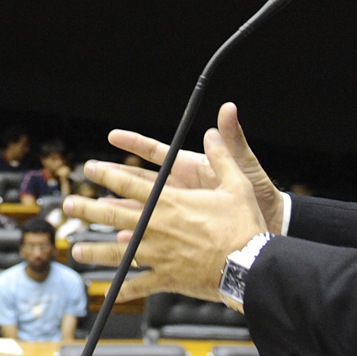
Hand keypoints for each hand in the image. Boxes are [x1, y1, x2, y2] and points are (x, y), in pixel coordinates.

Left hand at [64, 102, 270, 302]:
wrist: (248, 266)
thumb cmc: (244, 225)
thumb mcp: (237, 184)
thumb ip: (222, 157)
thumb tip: (214, 132)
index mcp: (169, 202)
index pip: (130, 184)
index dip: (107, 174)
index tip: (90, 168)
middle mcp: (156, 227)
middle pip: (113, 215)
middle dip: (87, 210)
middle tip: (67, 205)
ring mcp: (158, 254)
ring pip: (118, 252)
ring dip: (94, 252)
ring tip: (75, 251)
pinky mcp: (166, 278)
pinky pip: (139, 285)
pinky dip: (124, 290)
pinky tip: (109, 293)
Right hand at [105, 105, 283, 232]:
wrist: (266, 236)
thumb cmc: (260, 199)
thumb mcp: (245, 171)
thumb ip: (232, 143)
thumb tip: (228, 110)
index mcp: (190, 171)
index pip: (158, 154)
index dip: (135, 144)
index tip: (113, 136)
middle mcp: (180, 192)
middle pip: (139, 183)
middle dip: (113, 177)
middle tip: (90, 170)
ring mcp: (177, 215)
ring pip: (140, 213)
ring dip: (117, 214)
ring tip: (98, 211)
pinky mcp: (181, 238)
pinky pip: (153, 241)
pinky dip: (136, 244)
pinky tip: (120, 245)